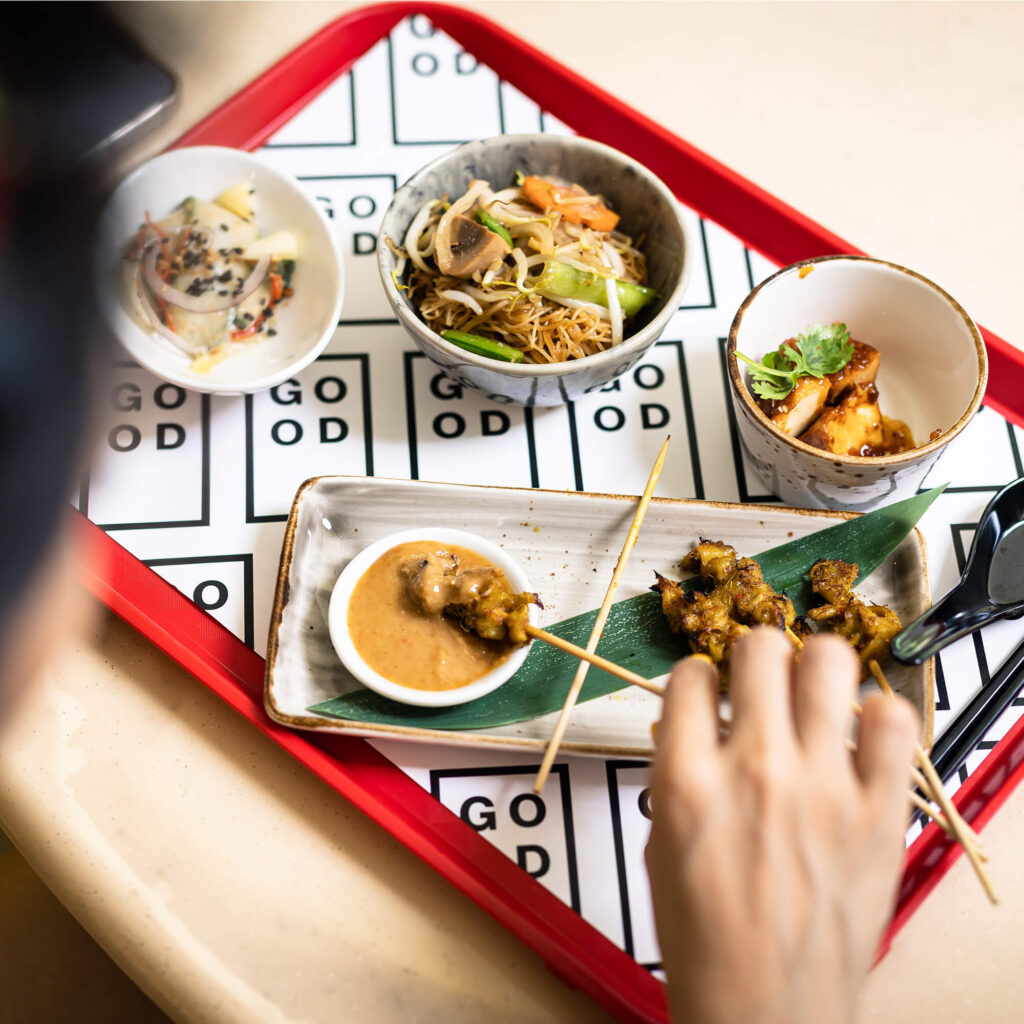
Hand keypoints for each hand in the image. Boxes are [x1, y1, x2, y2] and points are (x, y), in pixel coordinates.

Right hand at [645, 628, 918, 1023]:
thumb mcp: (661, 842)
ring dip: (814, 668)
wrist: (763, 1008)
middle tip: (762, 684)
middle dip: (755, 658)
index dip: (700, 680)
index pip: (691, 676)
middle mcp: (754, 768)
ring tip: (812, 695)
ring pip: (828, 661)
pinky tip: (858, 736)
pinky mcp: (878, 811)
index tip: (711, 694)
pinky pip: (893, 723)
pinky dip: (877, 717)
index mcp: (687, 778)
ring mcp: (823, 786)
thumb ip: (679, 769)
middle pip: (759, 648)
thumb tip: (702, 724)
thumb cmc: (706, 937)